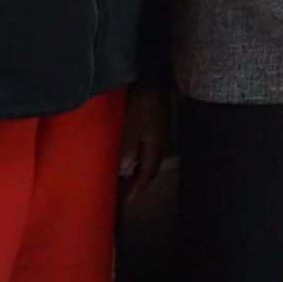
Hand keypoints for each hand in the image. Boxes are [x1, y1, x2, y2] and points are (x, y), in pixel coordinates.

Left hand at [117, 85, 168, 204]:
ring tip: (122, 179)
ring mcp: (158, 133)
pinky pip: (145, 148)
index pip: (147, 176)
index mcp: (156, 148)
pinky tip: (126, 156)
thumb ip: (126, 151)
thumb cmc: (140, 104)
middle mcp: (160, 144)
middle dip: (136, 184)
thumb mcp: (130, 128)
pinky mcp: (153, 124)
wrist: (153, 76)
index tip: (123, 205)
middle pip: (149, 170)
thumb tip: (123, 172)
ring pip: (147, 159)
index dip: (135, 190)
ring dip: (135, 171)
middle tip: (122, 195)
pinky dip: (135, 157)